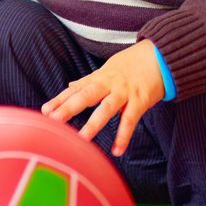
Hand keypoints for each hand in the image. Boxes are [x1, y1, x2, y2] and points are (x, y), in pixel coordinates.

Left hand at [41, 39, 165, 156]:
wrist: (161, 54)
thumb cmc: (132, 63)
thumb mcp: (108, 69)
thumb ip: (89, 80)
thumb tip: (70, 86)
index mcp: (100, 77)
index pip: (77, 89)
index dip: (60, 100)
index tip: (44, 111)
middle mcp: (110, 84)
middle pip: (86, 95)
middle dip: (69, 107)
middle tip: (53, 120)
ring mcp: (125, 92)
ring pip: (107, 108)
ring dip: (94, 124)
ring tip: (82, 140)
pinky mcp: (140, 100)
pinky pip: (130, 120)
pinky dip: (124, 136)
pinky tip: (117, 151)